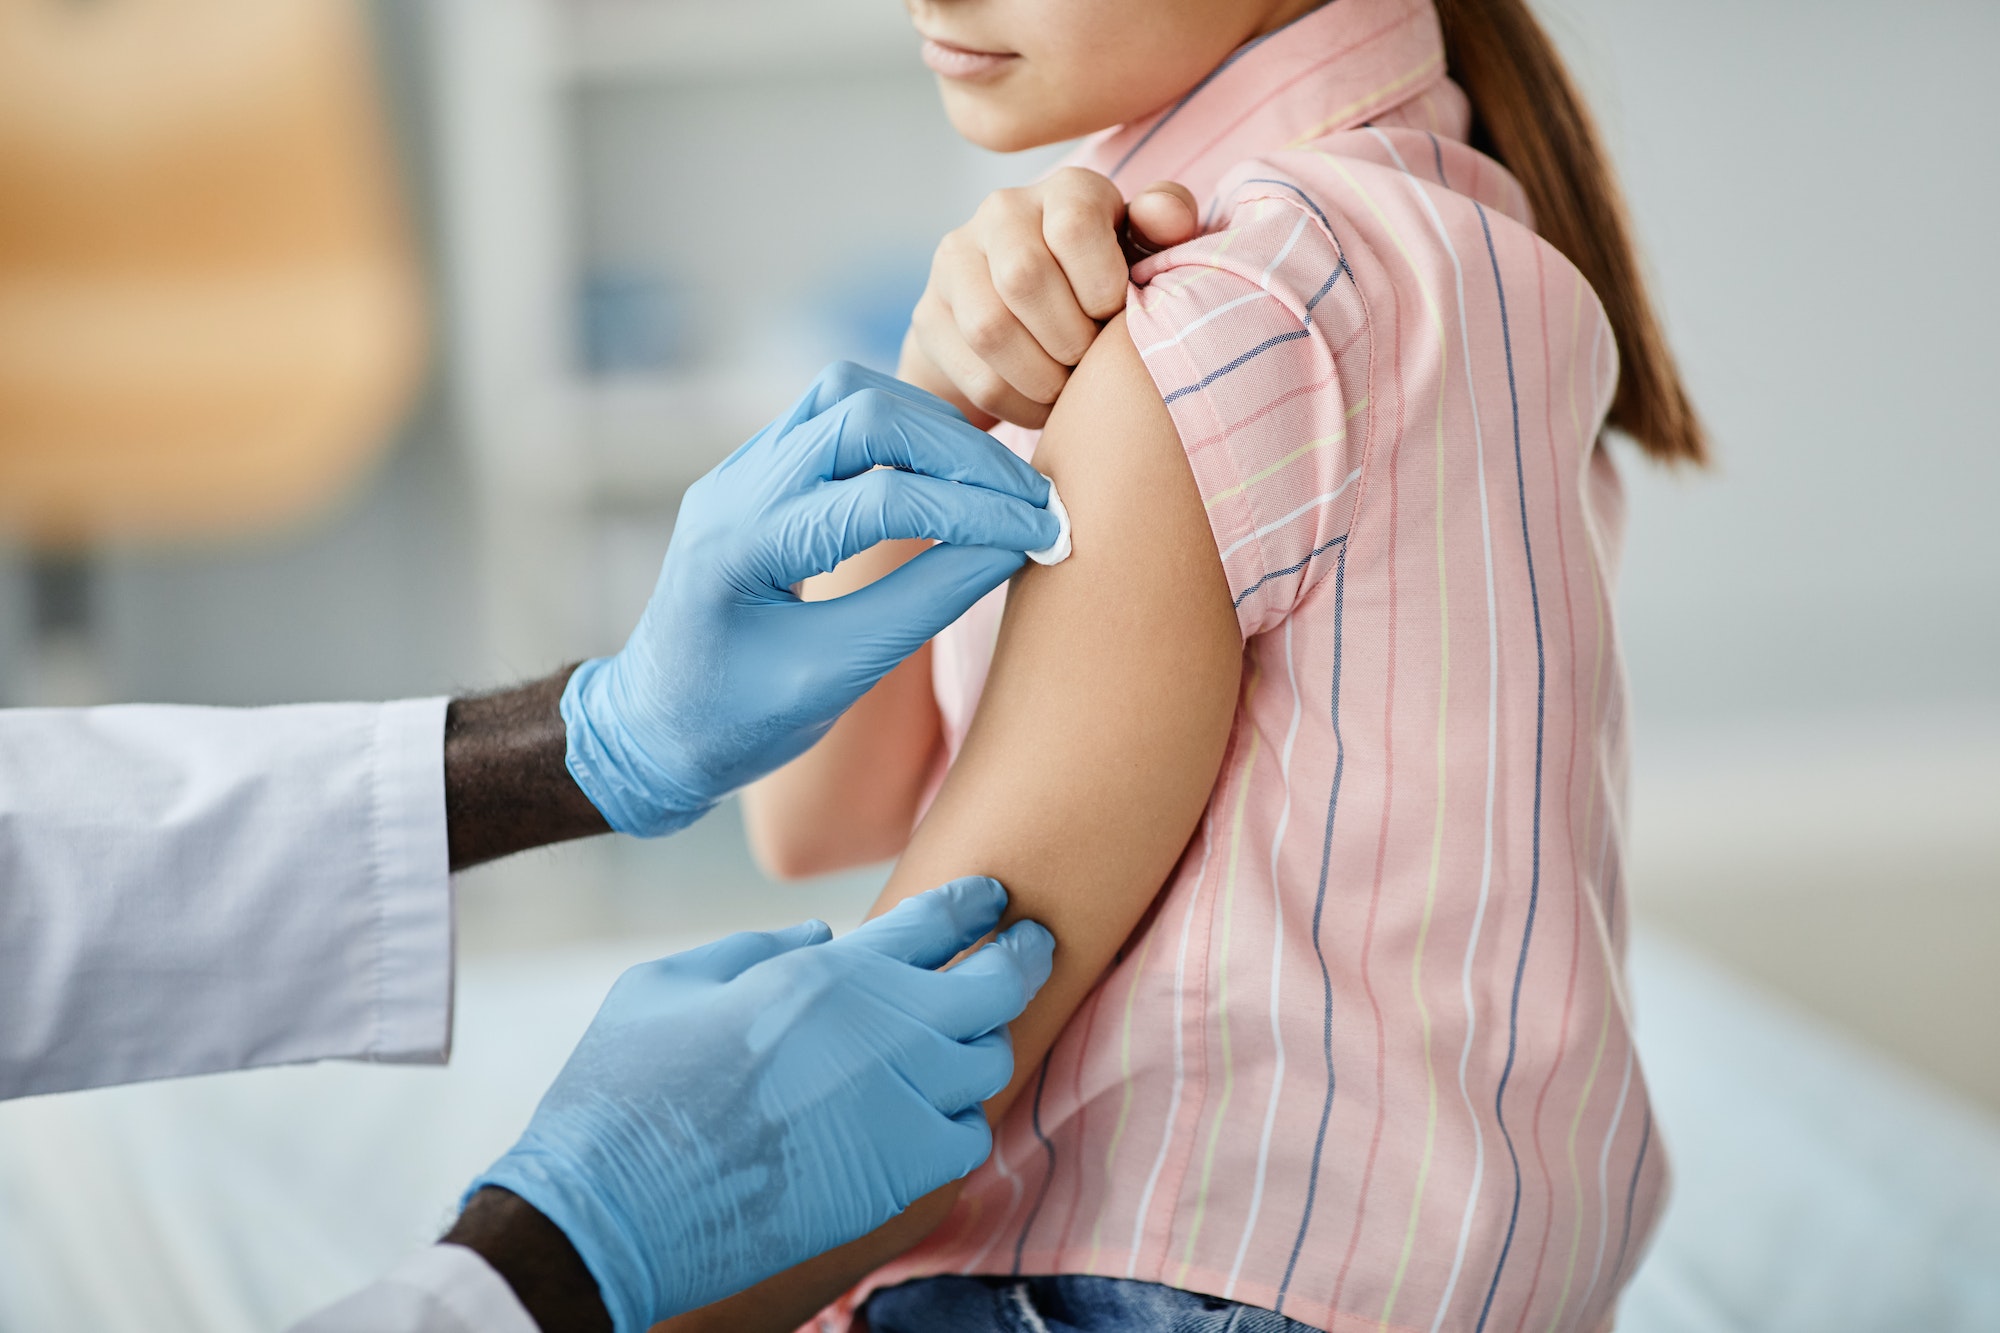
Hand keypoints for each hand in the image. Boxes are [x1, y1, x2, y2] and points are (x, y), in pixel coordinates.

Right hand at [466, 878, 1055, 1332]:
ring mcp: (902, 1105)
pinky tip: (927, 1120)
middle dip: (1021, 956)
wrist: (613, 1208)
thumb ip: (752, 946)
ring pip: (988, 1062)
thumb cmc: (625, 1088)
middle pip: (998, 983)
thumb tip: (819, 932)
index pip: (937, 920)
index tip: (994, 899)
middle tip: (1029, 947)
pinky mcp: (902, 1176)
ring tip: (956, 1045)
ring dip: (975, 1048)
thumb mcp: (668, 981)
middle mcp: (884, 1030)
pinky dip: (955, 1123)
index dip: (975, 904)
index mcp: (827, 971)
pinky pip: (967, 1137)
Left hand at [561, 362, 1060, 835]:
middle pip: (864, 415)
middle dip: (961, 453)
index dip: (977, 512)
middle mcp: (734, 487)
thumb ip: (920, 607)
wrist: (648, 733)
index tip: (1047, 534)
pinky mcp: (756, 473)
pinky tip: (946, 471)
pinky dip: (900, 430)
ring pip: (848, 395)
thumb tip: (1013, 546)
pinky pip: (833, 415)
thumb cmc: (733, 727)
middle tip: (1033, 499)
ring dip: (931, 427)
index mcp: (741, 544)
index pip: (882, 498)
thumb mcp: (833, 680)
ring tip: (996, 481)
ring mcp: (740, 471)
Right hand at [904, 166, 1198, 428]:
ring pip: (990, 328)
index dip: (1101, 285)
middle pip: (1023, 277)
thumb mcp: (1147, 250)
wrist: (1029, 317)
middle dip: (1069, 338)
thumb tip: (1163, 217)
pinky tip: (1040, 403)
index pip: (1073, 224)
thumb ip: (1166, 223)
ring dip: (1041, 376)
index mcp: (1064, 190)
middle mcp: (1001, 212)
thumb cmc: (1107, 282)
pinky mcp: (930, 316)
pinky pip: (974, 373)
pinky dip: (1018, 403)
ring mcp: (955, 262)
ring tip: (1066, 388)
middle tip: (1089, 362)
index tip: (1114, 315)